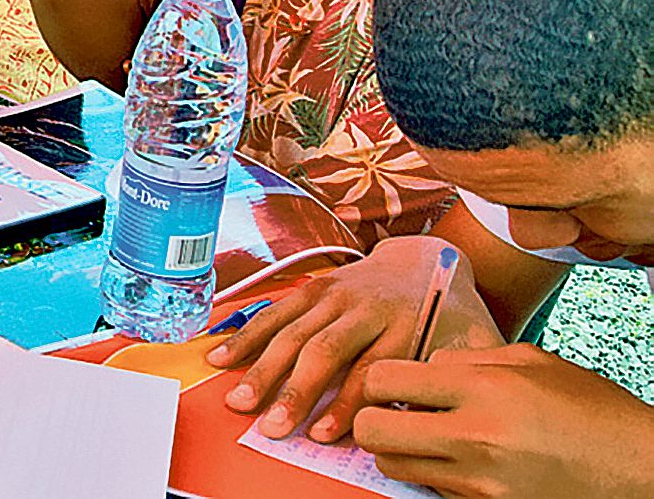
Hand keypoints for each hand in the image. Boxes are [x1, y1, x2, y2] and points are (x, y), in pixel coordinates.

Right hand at [206, 236, 502, 442]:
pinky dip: (247, 335)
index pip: (371, 370)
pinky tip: (223, 357)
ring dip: (262, 368)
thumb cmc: (447, 313)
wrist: (426, 259)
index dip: (345, 405)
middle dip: (294, 390)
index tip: (323, 435)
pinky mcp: (313, 287)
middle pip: (324, 350)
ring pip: (293, 332)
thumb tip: (440, 420)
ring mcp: (335, 293)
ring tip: (239, 400)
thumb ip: (457, 378)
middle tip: (272, 424)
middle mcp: (365, 306)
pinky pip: (275, 312)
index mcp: (406, 324)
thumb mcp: (469, 343)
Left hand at [356, 345, 653, 497]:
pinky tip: (461, 459)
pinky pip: (432, 489)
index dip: (376, 379)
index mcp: (483, 390)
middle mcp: (475, 438)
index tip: (388, 382)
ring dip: (399, 449)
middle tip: (394, 412)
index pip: (383, 379)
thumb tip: (422, 367)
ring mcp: (480, 483)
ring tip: (428, 436)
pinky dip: (433, 474)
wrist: (640, 468)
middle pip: (373, 431)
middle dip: (372, 418)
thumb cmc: (589, 409)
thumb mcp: (529, 361)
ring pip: (394, 466)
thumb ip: (466, 360)